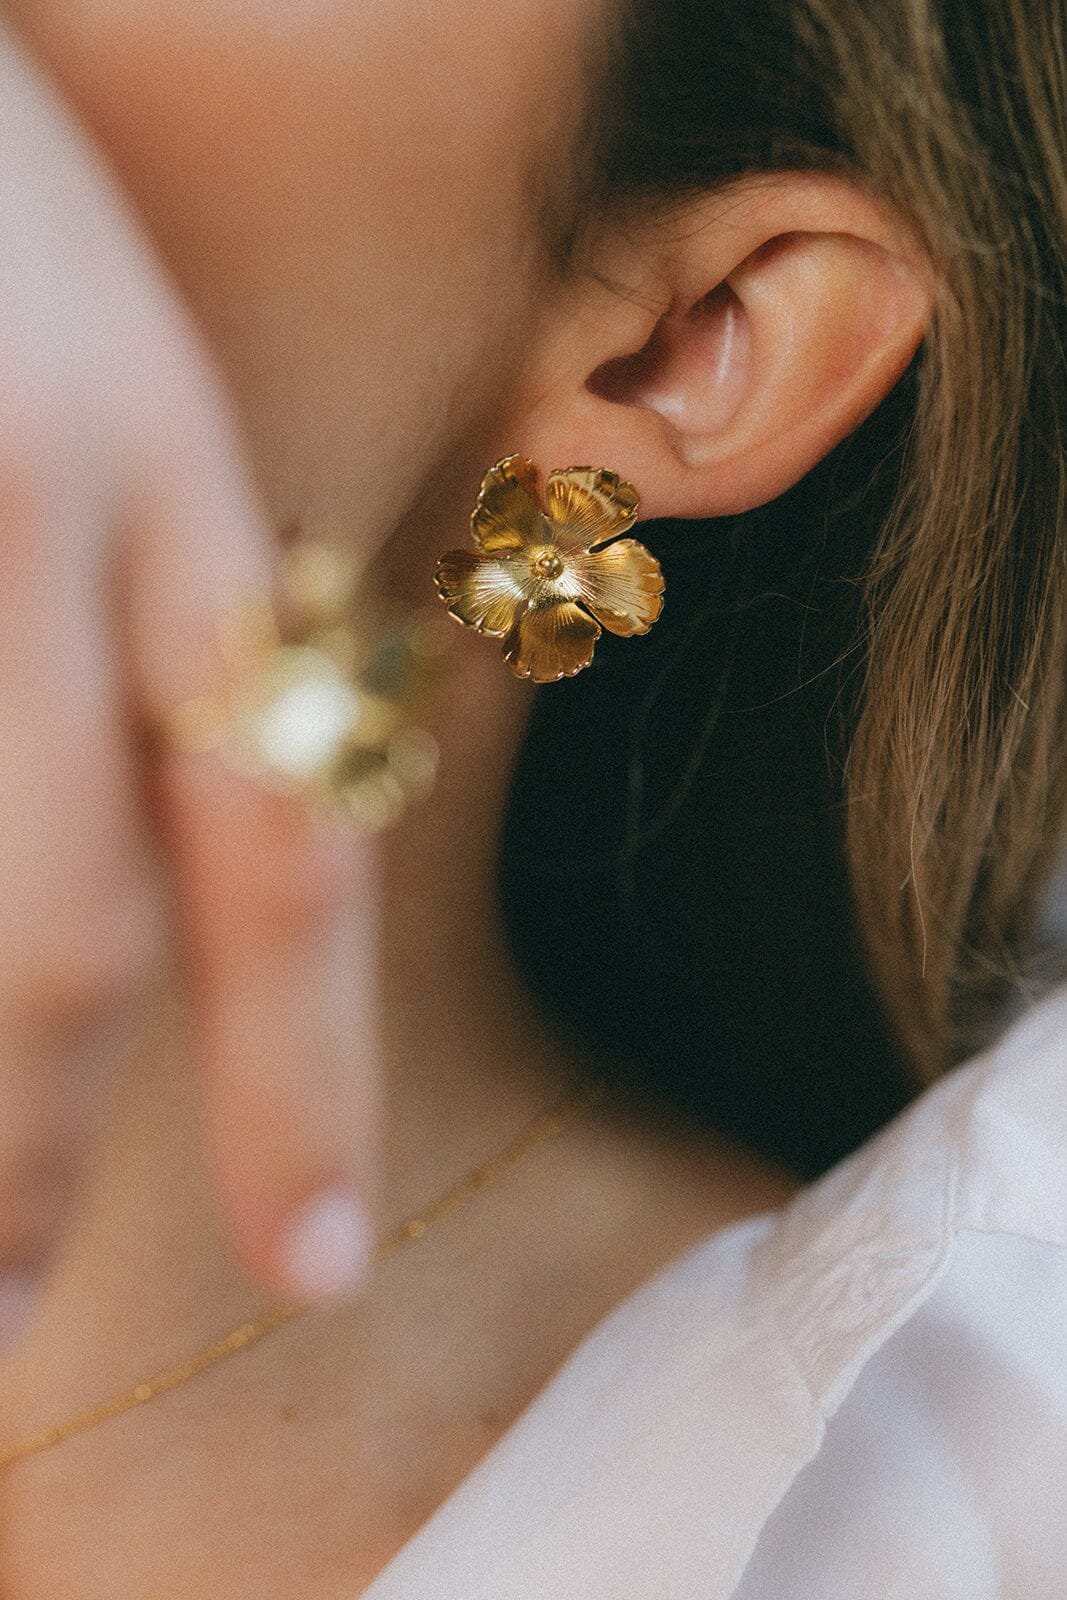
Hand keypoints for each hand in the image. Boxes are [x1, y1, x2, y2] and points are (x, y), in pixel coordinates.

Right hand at [0, 20, 377, 1347]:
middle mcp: (26, 519)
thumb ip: (149, 636)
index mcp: (163, 491)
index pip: (283, 843)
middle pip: (59, 935)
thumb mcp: (107, 403)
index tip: (315, 1268)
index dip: (307, 1082)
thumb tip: (145, 914)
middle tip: (2, 1323)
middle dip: (25, 1160)